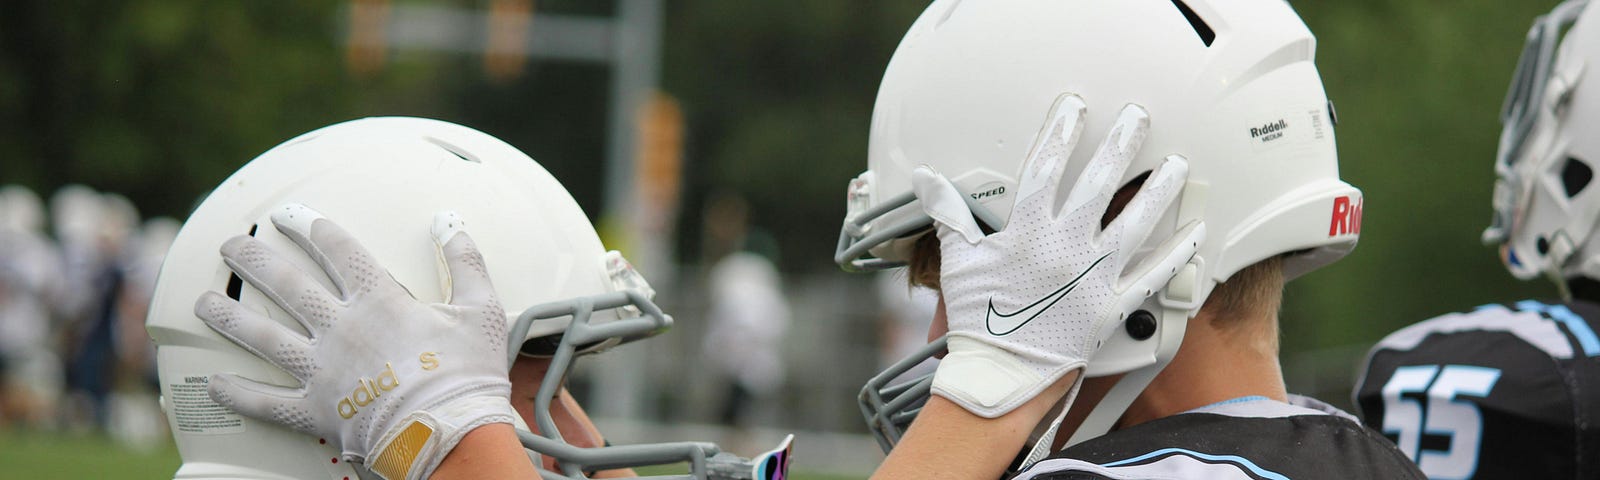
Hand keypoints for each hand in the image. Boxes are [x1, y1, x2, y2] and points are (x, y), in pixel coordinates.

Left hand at [198, 204, 517, 479]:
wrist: (450, 435)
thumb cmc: (469, 374)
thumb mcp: (481, 309)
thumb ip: (465, 261)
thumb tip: (449, 220)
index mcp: (379, 300)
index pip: (338, 250)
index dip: (310, 227)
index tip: (286, 214)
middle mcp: (341, 328)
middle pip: (287, 284)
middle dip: (254, 260)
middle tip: (228, 245)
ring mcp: (323, 370)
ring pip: (264, 336)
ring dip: (229, 317)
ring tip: (202, 302)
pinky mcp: (316, 411)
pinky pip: (267, 402)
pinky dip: (239, 394)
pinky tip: (214, 383)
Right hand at [914, 95, 1202, 417]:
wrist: (1001, 375)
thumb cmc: (977, 321)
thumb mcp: (958, 261)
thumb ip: (948, 215)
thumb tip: (928, 179)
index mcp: (1026, 232)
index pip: (1046, 168)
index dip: (1060, 132)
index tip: (1074, 108)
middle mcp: (1064, 248)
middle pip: (1099, 184)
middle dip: (1120, 145)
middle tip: (1138, 117)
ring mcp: (1093, 276)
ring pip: (1135, 223)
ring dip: (1159, 191)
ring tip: (1177, 164)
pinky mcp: (1112, 306)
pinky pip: (1152, 275)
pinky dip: (1176, 254)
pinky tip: (1194, 232)